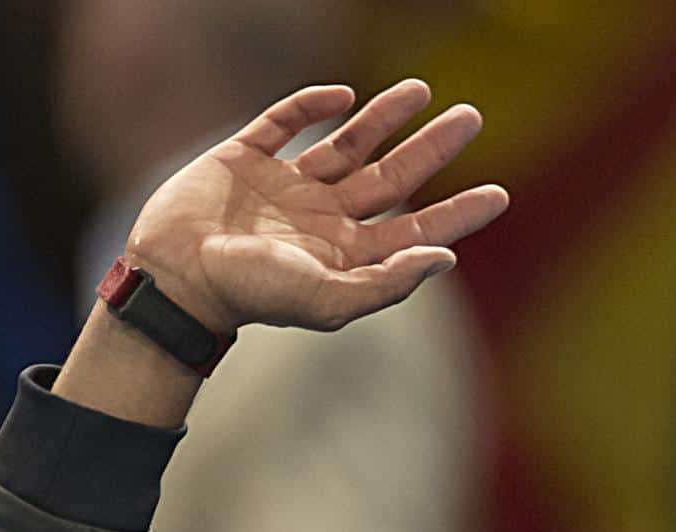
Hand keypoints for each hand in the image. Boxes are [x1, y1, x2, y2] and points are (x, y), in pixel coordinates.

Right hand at [123, 79, 507, 334]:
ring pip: (348, 144)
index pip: (417, 229)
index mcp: (347, 255)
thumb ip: (388, 282)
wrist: (175, 276)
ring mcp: (284, 187)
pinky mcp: (244, 158)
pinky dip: (312, 104)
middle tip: (472, 118)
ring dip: (384, 117)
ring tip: (422, 89)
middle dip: (433, 148)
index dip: (459, 213)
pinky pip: (283, 123)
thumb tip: (446, 257)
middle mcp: (323, 219)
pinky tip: (343, 95)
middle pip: (393, 178)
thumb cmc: (250, 295)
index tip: (500, 195)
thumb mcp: (327, 298)